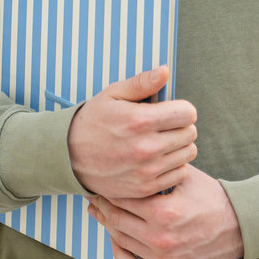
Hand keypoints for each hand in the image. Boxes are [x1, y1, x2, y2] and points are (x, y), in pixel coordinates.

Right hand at [68, 66, 197, 199]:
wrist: (68, 157)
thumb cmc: (93, 121)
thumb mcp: (113, 95)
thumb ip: (142, 83)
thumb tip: (165, 70)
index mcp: (140, 121)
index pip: (188, 113)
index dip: (183, 109)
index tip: (172, 111)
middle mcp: (146, 147)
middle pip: (190, 134)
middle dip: (182, 126)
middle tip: (166, 127)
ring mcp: (146, 171)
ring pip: (188, 154)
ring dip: (179, 147)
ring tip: (163, 142)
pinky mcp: (144, 188)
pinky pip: (179, 174)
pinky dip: (174, 166)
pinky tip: (159, 159)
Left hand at [88, 164, 242, 258]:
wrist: (239, 227)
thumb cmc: (213, 198)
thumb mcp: (188, 177)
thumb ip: (160, 169)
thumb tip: (130, 157)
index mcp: (165, 212)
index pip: (123, 199)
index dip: (108, 189)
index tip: (99, 182)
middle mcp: (162, 239)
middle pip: (117, 221)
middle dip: (102, 207)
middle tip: (93, 196)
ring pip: (121, 242)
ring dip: (108, 226)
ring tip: (101, 213)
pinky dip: (119, 253)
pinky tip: (115, 240)